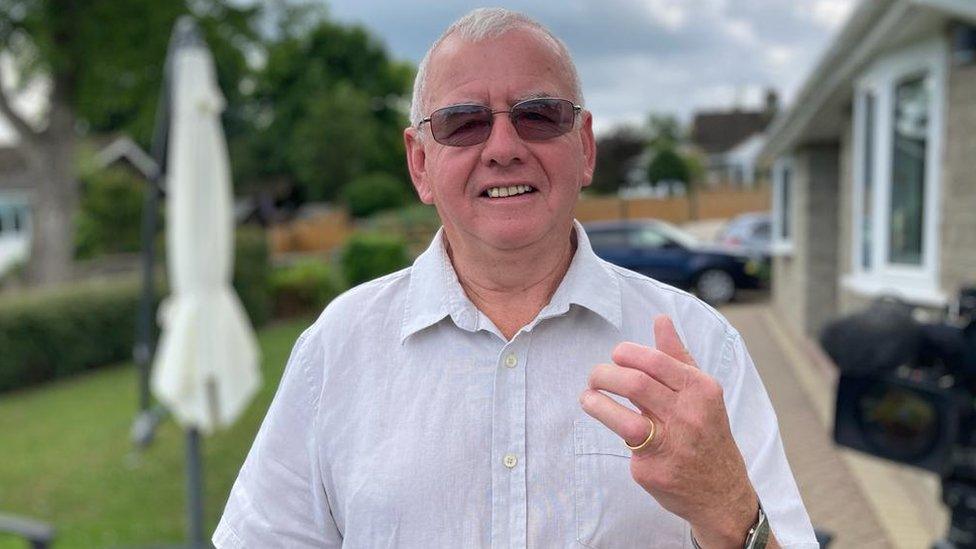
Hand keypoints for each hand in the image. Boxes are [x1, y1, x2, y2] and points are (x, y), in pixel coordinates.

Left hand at [579, 315, 757, 547]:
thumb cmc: (707, 433)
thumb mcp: (702, 392)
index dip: (626, 354)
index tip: (615, 357)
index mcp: (701, 390)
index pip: (655, 361)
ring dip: (596, 403)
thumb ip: (676, 356)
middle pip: (635, 384)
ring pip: (624, 418)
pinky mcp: (654, 469)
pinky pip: (625, 443)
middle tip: (595, 377)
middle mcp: (689, 416)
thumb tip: (660, 319)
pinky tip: (610, 422)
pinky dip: (613, 429)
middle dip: (604, 375)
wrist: (722, 492)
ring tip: (588, 397)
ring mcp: (672, 445)